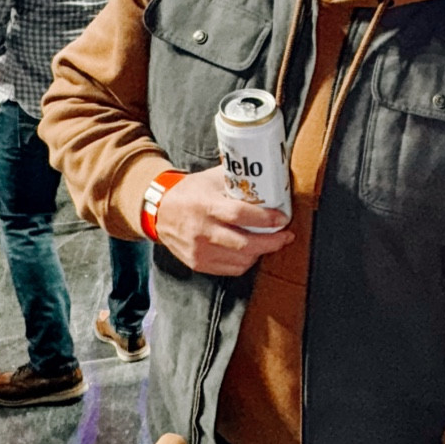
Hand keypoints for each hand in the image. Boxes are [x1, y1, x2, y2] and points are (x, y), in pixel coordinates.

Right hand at [153, 163, 293, 275]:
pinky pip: (231, 269)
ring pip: (241, 260)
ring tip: (269, 242)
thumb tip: (267, 174)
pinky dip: (246, 261)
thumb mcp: (210, 180)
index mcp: (205, 205)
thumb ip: (236, 179)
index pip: (239, 214)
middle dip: (271, 242)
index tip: (282, 219)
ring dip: (260, 252)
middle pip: (244, 244)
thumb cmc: (190, 193)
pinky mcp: (198, 263)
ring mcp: (199, 250)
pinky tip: (250, 251)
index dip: (265, 219)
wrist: (159, 212)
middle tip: (285, 236)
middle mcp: (201, 230)